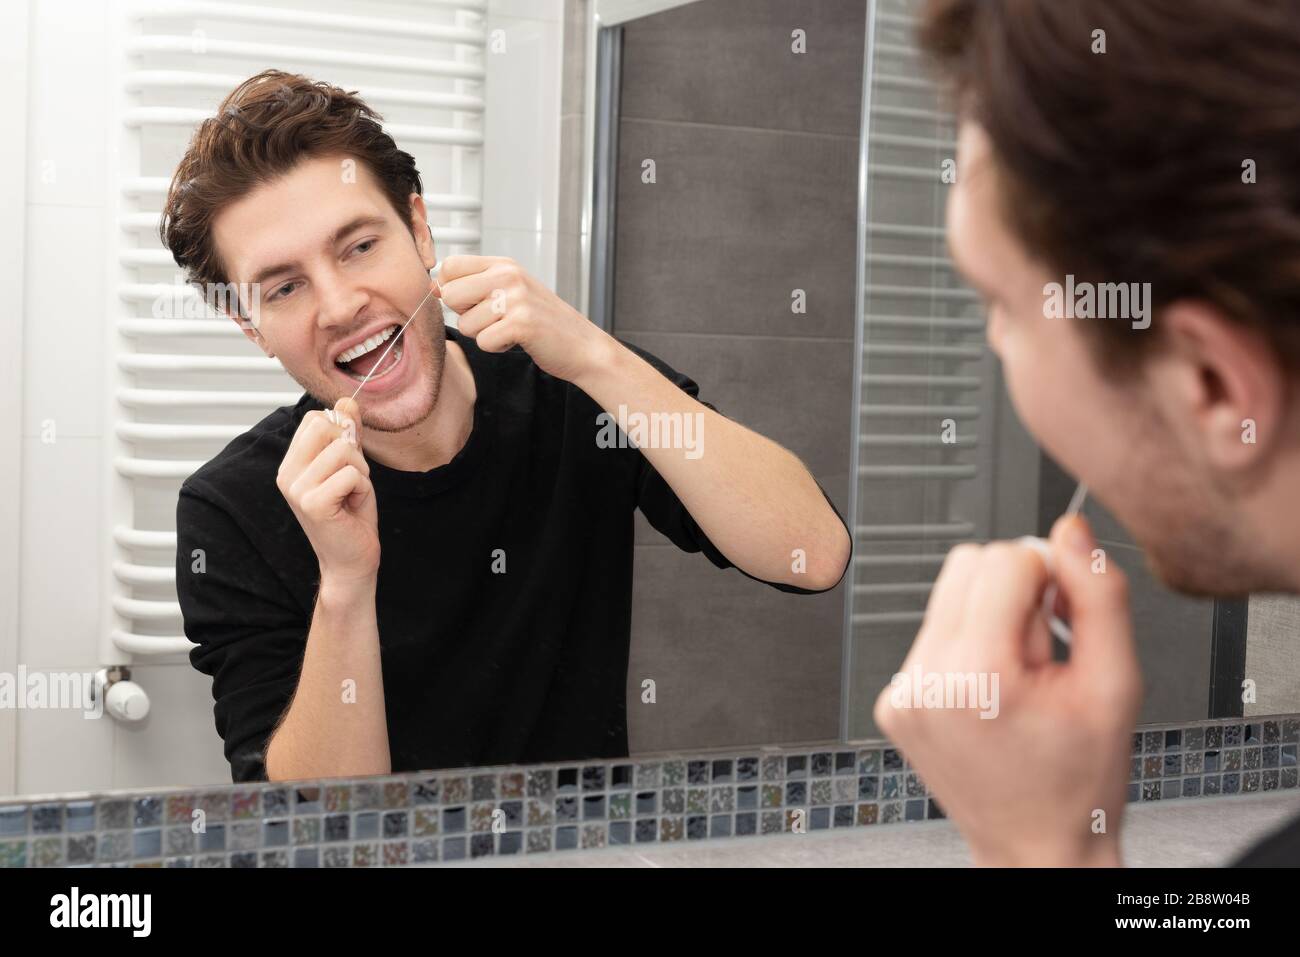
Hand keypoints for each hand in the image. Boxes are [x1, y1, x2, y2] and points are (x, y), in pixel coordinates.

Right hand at [276, 396, 379, 587]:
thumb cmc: (351, 516)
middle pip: (325, 425)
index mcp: (291, 463)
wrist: (352, 560)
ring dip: (361, 472)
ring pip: (344, 450)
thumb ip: (348, 434)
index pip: (315, 418)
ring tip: (351, 494)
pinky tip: (352, 506)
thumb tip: (348, 400)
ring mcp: (297, 489)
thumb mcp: (352, 466)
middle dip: (352, 449)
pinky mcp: (313, 503)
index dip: (342, 432)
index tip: (347, 462)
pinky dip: (363, 488)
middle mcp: (287, 474)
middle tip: (351, 479)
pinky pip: (352, 474)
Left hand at [437, 255, 616, 384]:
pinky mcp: (521, 324)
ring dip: (484, 335)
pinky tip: (517, 341)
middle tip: (495, 320)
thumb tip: (432, 287)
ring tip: (511, 330)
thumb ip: (475, 286)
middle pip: (450, 295)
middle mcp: (509, 275)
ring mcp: (516, 298)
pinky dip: (497, 348)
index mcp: (504, 264)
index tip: (473, 303)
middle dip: (466, 316)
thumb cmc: (544, 322)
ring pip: (466, 324)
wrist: (582, 346)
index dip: (451, 289)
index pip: (450, 266)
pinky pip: (483, 342)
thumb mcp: (511, 292)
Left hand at [872, 515, 1142, 865]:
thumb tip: (1070, 531)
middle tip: (1046, 647)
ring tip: (1021, 677)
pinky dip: (966, 648)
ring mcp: (902, 693)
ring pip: (947, 595)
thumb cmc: (1079, 779)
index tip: (1066, 616)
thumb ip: (1099, 595)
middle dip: (1015, 589)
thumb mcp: (1117, 684)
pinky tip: (994, 693)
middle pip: (967, 563)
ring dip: (990, 618)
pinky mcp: (892, 703)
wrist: (1037, 847)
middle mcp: (926, 681)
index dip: (1049, 575)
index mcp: (979, 676)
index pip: (1004, 557)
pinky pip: (931, 635)